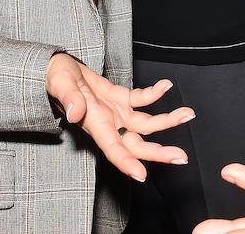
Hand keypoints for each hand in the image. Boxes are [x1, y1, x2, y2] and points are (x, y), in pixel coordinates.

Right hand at [45, 53, 193, 181]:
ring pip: (146, 124)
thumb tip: (75, 112)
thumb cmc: (57, 77)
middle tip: (181, 157)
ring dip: (167, 121)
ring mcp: (117, 112)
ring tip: (187, 114)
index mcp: (95, 124)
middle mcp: (109, 123)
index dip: (126, 163)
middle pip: (136, 144)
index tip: (141, 175)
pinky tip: (166, 86)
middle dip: (158, 152)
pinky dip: (155, 93)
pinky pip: (142, 99)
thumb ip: (69, 98)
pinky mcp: (121, 98)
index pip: (112, 148)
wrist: (59, 69)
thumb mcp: (60, 84)